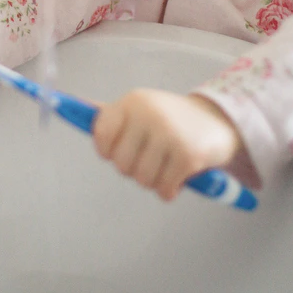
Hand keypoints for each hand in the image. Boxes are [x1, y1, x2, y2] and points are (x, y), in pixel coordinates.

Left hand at [91, 89, 242, 201]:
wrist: (217, 120)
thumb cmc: (170, 118)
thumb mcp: (140, 108)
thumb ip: (111, 115)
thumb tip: (75, 107)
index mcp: (132, 102)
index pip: (101, 133)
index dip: (106, 150)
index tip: (116, 152)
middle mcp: (148, 115)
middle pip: (120, 163)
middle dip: (132, 169)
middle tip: (148, 160)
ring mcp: (169, 135)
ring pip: (141, 179)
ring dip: (152, 182)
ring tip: (164, 167)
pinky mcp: (188, 156)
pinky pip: (164, 189)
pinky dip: (168, 190)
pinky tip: (178, 177)